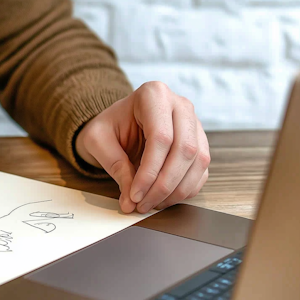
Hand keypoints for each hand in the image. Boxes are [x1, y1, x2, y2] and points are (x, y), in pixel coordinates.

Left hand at [74, 82, 209, 214]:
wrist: (119, 123)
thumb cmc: (108, 127)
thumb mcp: (98, 141)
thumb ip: (114, 166)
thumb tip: (131, 201)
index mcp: (154, 94)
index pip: (161, 137)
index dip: (150, 172)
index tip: (135, 194)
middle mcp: (180, 105)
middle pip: (184, 149)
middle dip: (164, 184)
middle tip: (143, 204)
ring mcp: (194, 123)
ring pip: (198, 161)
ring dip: (176, 190)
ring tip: (151, 204)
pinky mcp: (200, 142)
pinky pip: (201, 170)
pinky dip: (185, 189)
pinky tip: (163, 198)